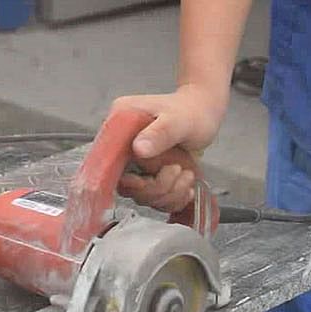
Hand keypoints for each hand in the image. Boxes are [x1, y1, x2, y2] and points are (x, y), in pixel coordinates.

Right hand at [112, 84, 226, 212]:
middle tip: (177, 169)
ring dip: (169, 193)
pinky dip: (173, 199)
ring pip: (142, 196)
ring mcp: (136, 164)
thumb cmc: (191, 112)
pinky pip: (155, 200)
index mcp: (120, 125)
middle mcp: (123, 147)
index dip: (123, 178)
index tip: (143, 180)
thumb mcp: (178, 120)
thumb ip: (161, 133)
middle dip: (155, 188)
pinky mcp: (148, 176)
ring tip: (187, 174)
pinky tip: (186, 187)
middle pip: (126, 185)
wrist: (203, 114)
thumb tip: (138, 150)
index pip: (107, 161)